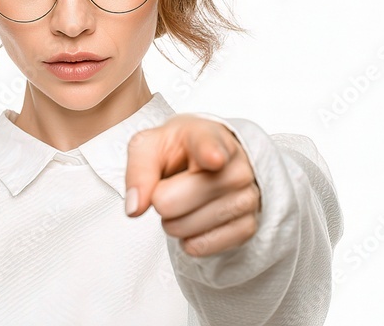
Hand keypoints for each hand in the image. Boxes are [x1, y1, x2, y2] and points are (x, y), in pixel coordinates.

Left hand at [125, 113, 260, 256]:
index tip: (214, 159)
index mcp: (209, 136)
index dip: (210, 153)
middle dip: (160, 201)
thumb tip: (135, 208)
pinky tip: (196, 222)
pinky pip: (202, 246)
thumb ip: (138, 171)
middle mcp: (236, 166)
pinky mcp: (248, 226)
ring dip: (173, 223)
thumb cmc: (179, 151)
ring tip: (184, 203)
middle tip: (169, 188)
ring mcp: (247, 197)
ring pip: (187, 227)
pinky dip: (189, 241)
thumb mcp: (150, 147)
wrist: (212, 160)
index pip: (210, 146)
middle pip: (173, 201)